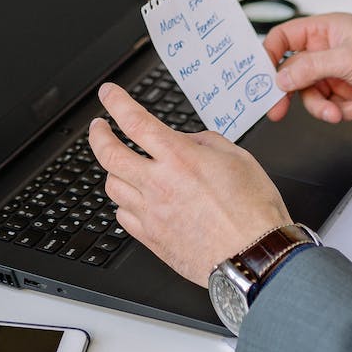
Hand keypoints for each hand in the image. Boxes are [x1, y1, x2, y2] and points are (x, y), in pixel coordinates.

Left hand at [89, 83, 291, 284]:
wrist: (254, 257)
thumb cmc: (254, 211)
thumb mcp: (238, 158)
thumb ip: (205, 142)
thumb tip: (186, 140)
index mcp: (180, 158)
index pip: (135, 121)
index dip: (115, 102)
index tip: (108, 94)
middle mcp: (159, 184)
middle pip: (108, 154)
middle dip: (97, 135)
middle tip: (99, 127)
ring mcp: (152, 213)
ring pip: (112, 186)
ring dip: (113, 170)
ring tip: (120, 165)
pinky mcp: (152, 239)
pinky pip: (123, 216)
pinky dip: (124, 204)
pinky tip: (134, 200)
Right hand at [263, 14, 351, 122]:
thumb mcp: (349, 59)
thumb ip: (311, 67)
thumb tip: (281, 76)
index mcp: (325, 31)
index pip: (284, 38)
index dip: (269, 55)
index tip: (262, 77)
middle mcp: (327, 51)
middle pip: (293, 73)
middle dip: (290, 93)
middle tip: (278, 111)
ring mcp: (337, 73)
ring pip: (311, 95)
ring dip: (323, 108)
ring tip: (339, 111)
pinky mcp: (348, 93)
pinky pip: (331, 107)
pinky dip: (343, 111)